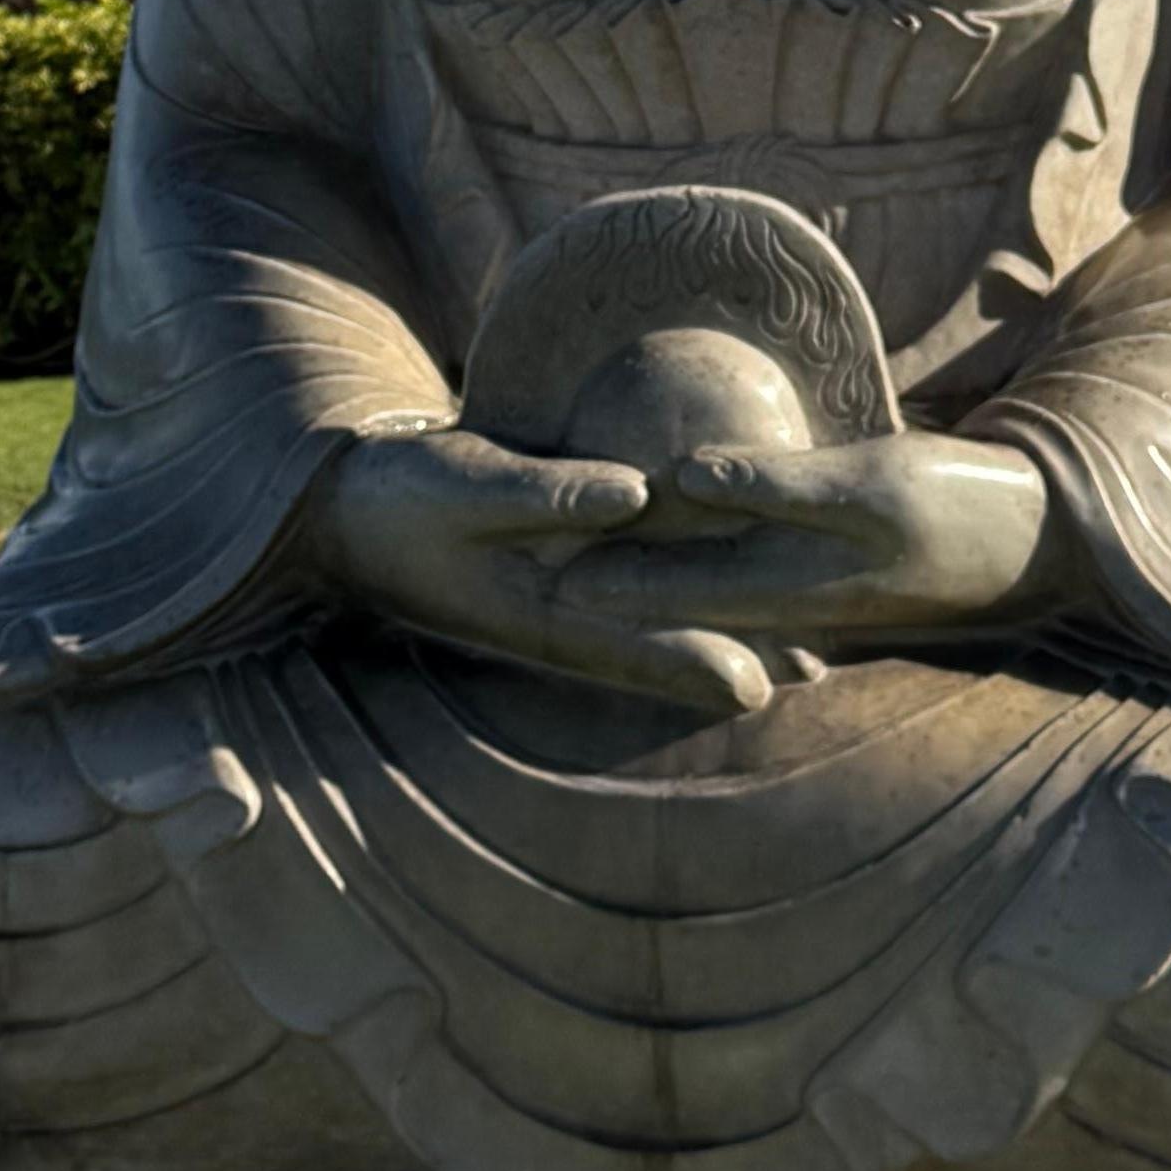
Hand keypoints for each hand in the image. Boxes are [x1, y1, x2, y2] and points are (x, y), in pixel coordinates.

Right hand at [312, 422, 784, 718]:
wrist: (359, 507)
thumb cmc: (405, 497)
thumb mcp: (467, 482)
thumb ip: (547, 492)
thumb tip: (635, 494)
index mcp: (535, 608)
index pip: (625, 644)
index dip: (691, 663)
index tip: (753, 687)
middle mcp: (562, 611)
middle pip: (661, 644)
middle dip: (733, 659)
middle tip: (811, 677)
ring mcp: (567, 592)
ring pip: (660, 620)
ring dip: (727, 634)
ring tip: (803, 654)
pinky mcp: (570, 562)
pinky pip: (641, 585)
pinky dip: (693, 592)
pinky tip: (741, 589)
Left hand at [577, 429, 1073, 656]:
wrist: (1043, 536)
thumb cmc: (961, 506)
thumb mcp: (865, 485)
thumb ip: (772, 483)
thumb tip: (676, 477)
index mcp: (787, 581)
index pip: (669, 588)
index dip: (602, 579)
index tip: (534, 567)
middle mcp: (790, 595)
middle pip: (681, 590)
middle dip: (615, 581)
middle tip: (535, 563)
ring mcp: (815, 587)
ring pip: (713, 581)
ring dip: (656, 568)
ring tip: (591, 547)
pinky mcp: (838, 569)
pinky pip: (754, 566)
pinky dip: (712, 551)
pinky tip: (692, 525)